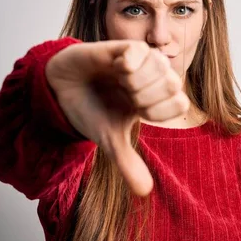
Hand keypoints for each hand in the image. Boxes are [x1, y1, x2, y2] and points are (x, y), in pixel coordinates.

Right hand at [45, 40, 189, 195]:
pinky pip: (140, 50)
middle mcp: (152, 78)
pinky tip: (118, 67)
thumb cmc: (89, 110)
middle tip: (127, 96)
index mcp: (155, 99)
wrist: (61, 89)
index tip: (137, 112)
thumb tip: (145, 193)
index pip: (180, 103)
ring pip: (160, 66)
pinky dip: (130, 63)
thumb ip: (128, 162)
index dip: (160, 111)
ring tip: (120, 81)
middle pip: (174, 84)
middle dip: (148, 96)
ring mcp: (140, 61)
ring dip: (137, 81)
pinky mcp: (123, 47)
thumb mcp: (108, 139)